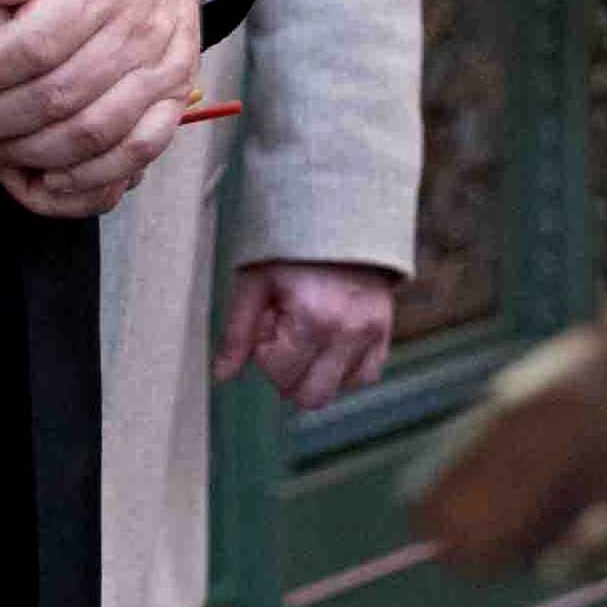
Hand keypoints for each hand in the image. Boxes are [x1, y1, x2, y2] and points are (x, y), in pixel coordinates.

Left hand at [218, 261, 399, 408]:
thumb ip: (237, 332)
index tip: (268, 321)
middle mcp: (347, 331)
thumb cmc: (289, 244)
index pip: (281, 376)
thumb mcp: (255, 281)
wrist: (337, 209)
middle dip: (290, 374)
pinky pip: (366, 375)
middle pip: (312, 397)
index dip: (265, 353)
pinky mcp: (385, 329)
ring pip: (339, 389)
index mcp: (312, 318)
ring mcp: (371, 332)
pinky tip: (329, 341)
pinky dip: (345, 368)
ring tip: (308, 331)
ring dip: (317, 371)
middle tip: (285, 335)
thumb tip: (222, 376)